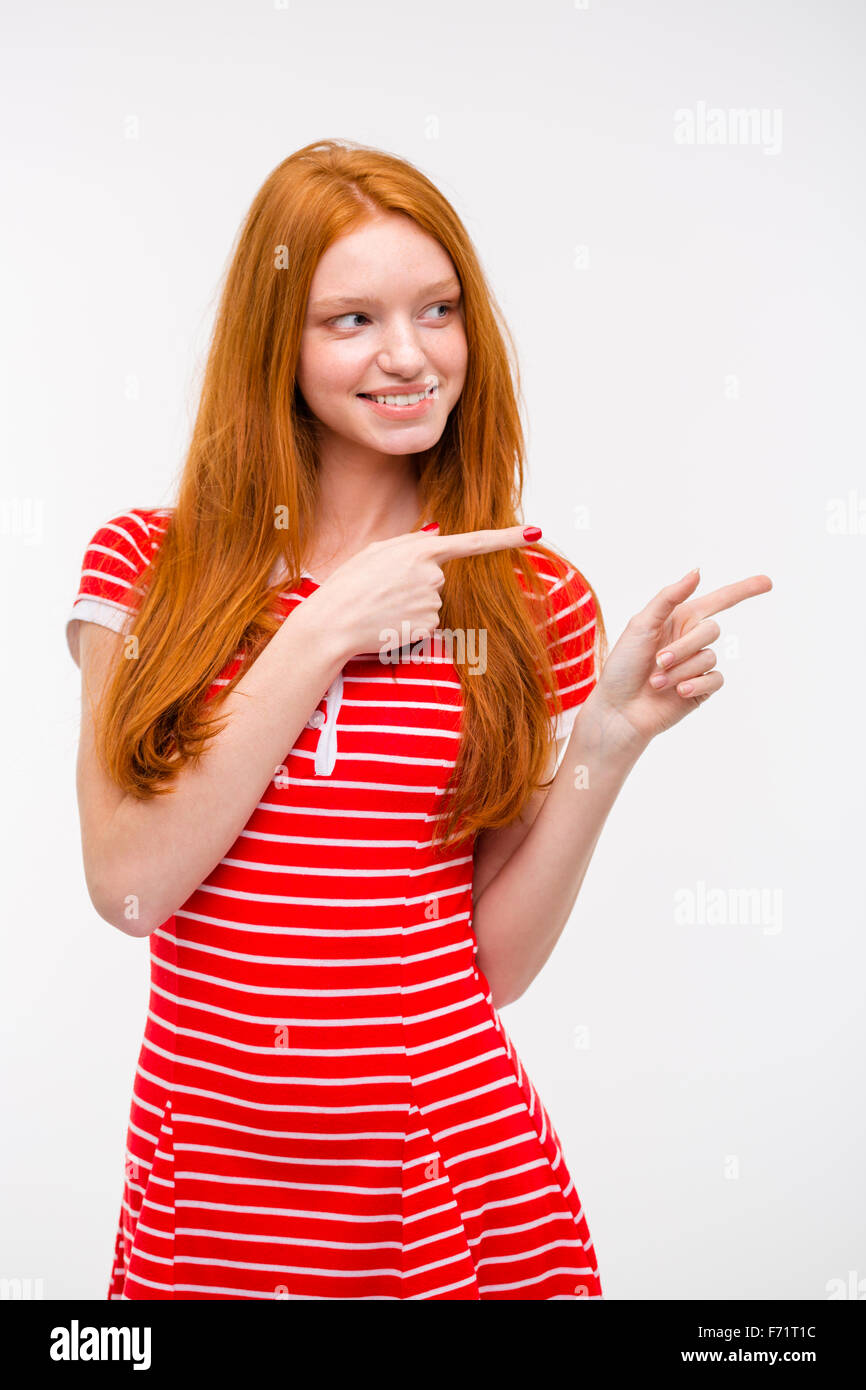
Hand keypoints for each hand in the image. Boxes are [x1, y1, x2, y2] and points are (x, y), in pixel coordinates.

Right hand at [308, 522, 538, 659]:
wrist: (332, 623)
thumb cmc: (348, 585)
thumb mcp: (376, 552)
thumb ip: (410, 545)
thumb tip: (436, 538)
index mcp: (420, 549)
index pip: (473, 542)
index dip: (507, 537)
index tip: (534, 532)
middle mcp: (432, 575)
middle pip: (438, 579)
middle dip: (416, 585)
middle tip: (383, 591)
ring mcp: (432, 602)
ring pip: (432, 603)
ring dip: (410, 606)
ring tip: (381, 607)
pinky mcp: (429, 627)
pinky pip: (427, 624)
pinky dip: (409, 625)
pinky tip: (388, 623)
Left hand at [586, 566, 772, 747]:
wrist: (619, 709)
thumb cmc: (623, 666)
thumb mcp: (641, 625)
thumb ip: (669, 597)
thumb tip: (698, 571)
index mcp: (678, 619)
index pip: (718, 601)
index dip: (744, 590)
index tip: (768, 582)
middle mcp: (691, 639)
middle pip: (711, 630)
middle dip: (684, 646)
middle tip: (658, 661)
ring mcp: (697, 665)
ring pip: (710, 657)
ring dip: (680, 670)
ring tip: (656, 682)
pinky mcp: (701, 688)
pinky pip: (715, 679)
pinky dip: (695, 684)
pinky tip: (677, 692)